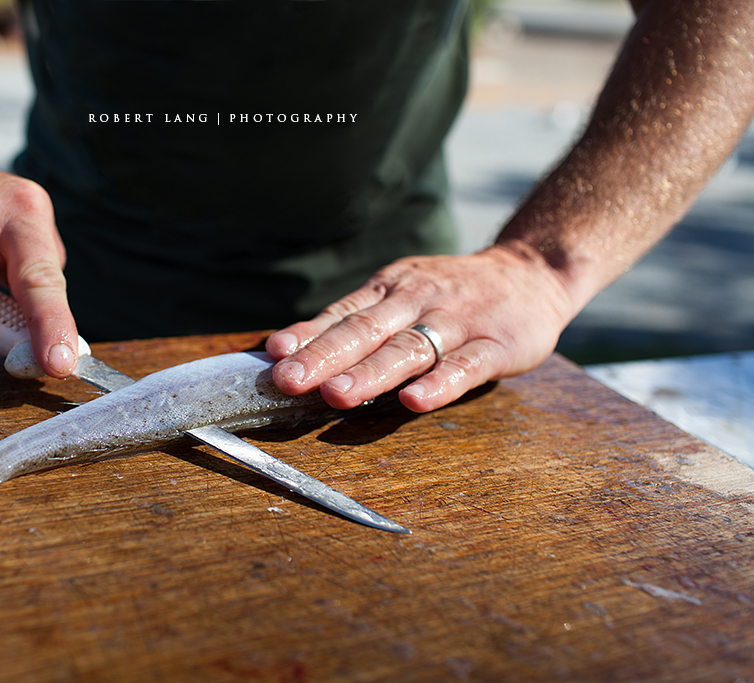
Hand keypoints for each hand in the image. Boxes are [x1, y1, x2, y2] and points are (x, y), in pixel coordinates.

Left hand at [266, 245, 576, 411]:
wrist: (532, 272)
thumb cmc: (451, 292)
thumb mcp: (400, 292)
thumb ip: (355, 320)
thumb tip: (290, 351)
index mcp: (390, 290)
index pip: (341, 315)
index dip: (306, 336)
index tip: (273, 357)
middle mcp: (418, 301)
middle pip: (365, 332)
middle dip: (324, 357)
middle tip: (288, 381)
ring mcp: (458, 321)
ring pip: (408, 349)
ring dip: (370, 373)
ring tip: (336, 394)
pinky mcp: (498, 344)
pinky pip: (466, 366)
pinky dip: (440, 384)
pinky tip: (414, 401)